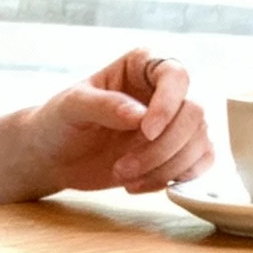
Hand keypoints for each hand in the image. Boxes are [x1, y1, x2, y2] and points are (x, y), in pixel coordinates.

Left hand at [24, 49, 213, 197]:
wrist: (53, 156)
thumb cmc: (59, 121)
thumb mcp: (72, 107)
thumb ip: (104, 105)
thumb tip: (140, 116)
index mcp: (143, 66)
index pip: (176, 76)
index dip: (168, 104)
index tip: (145, 131)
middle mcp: (165, 92)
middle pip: (194, 114)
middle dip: (163, 147)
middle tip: (122, 167)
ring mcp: (173, 124)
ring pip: (199, 143)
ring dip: (165, 168)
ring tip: (124, 178)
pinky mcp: (174, 153)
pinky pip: (197, 166)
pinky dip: (173, 180)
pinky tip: (138, 185)